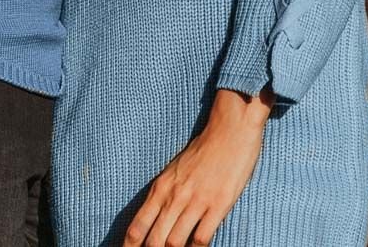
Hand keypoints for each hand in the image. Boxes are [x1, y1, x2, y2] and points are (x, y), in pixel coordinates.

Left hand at [124, 88, 274, 246]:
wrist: (229, 131)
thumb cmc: (203, 152)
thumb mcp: (175, 171)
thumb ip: (164, 194)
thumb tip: (152, 221)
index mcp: (161, 187)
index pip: (138, 226)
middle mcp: (175, 196)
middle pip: (154, 241)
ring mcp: (196, 201)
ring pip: (174, 243)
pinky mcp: (218, 205)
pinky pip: (201, 238)